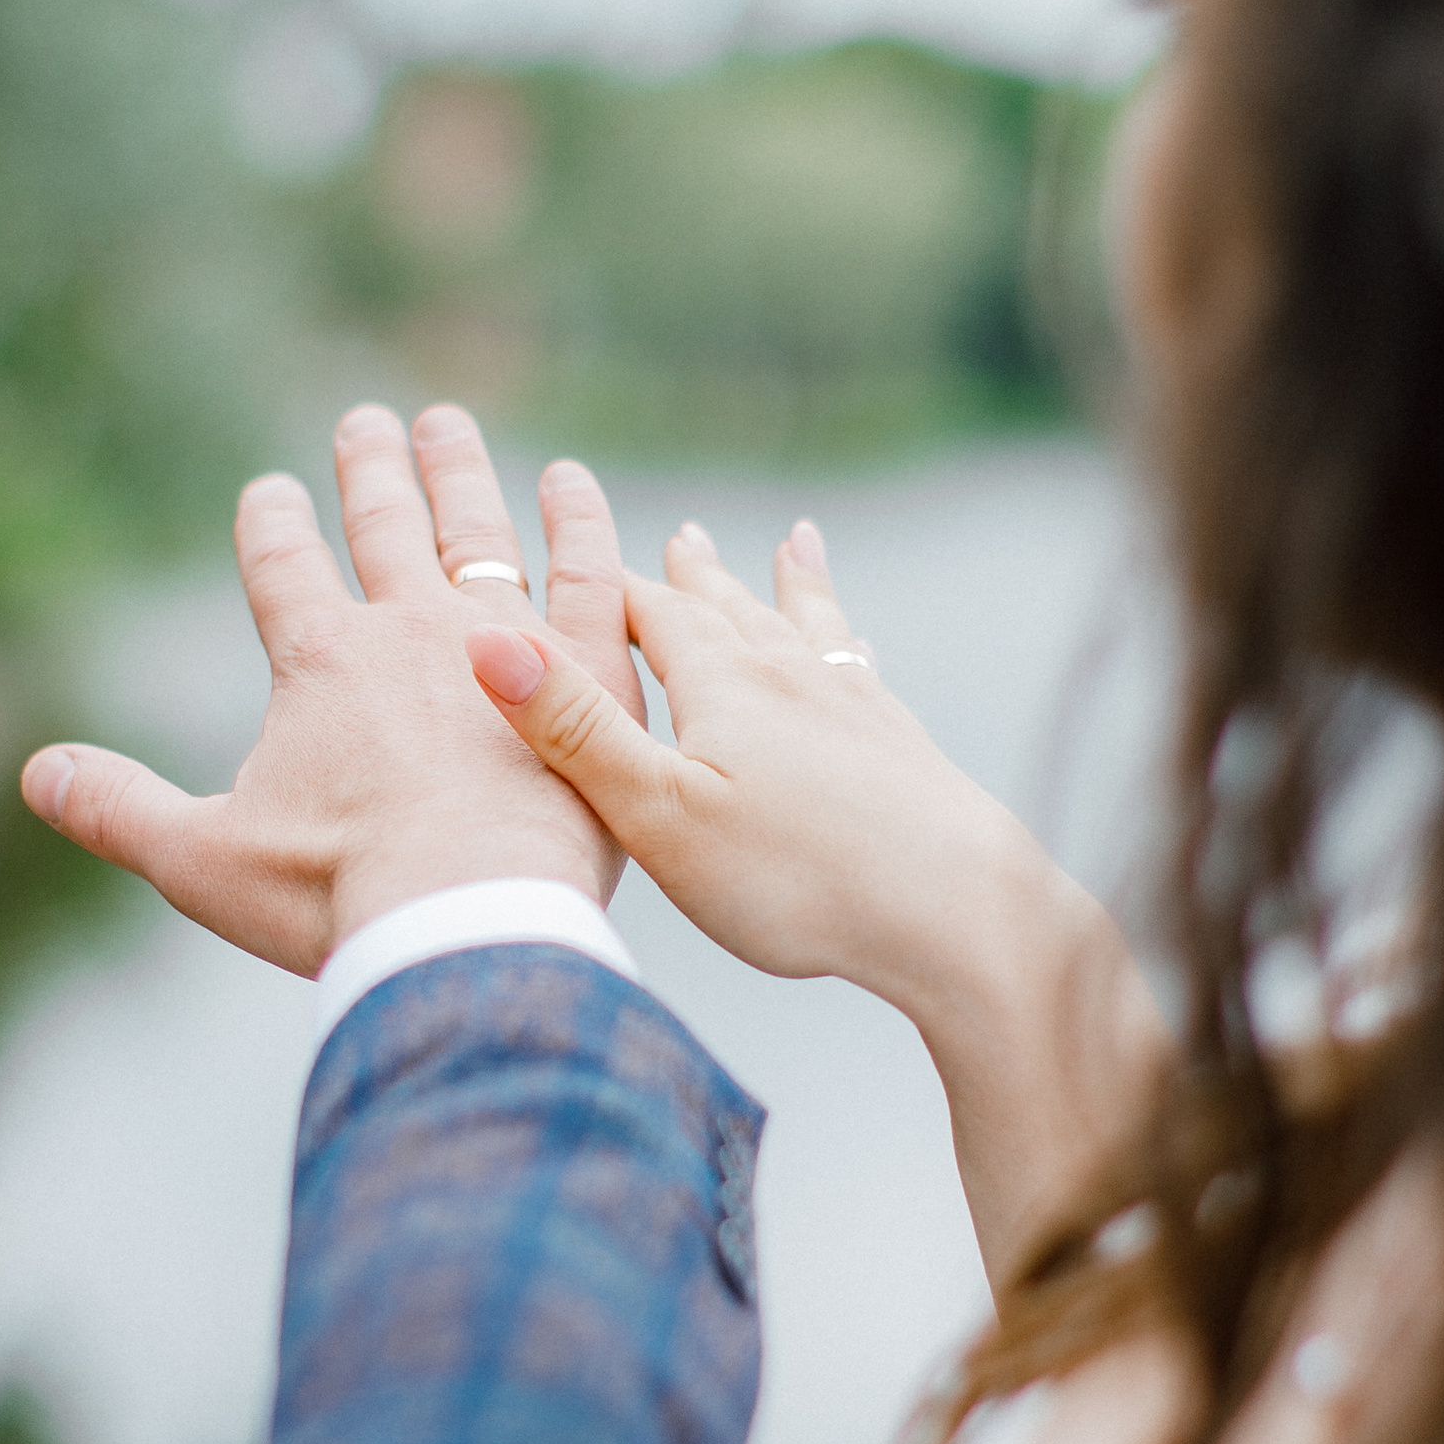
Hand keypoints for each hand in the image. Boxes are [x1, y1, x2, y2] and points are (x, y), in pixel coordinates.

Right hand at [21, 404, 646, 969]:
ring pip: (477, 534)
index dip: (272, 526)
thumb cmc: (332, 893)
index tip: (270, 494)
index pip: (282, 567)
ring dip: (458, 475)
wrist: (462, 917)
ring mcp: (502, 642)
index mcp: (319, 661)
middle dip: (368, 472)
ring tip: (447, 426)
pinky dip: (580, 525)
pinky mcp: (583, 675)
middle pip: (383, 526)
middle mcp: (408, 629)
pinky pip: (586, 577)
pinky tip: (573, 481)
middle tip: (367, 419)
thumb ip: (118, 807)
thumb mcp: (201, 858)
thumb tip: (33, 773)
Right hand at [460, 513, 1032, 1013]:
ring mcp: (852, 701)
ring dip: (781, 585)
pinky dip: (848, 636)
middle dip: (692, 576)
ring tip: (790, 543)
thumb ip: (575, 730)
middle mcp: (788, 672)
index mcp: (720, 683)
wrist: (959, 909)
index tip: (564, 555)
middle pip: (727, 607)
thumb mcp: (658, 814)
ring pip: (803, 625)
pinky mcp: (900, 743)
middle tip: (675, 534)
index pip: (646, 613)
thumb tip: (484, 637)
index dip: (602, 589)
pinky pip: (862, 665)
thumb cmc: (798, 878)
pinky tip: (857, 642)